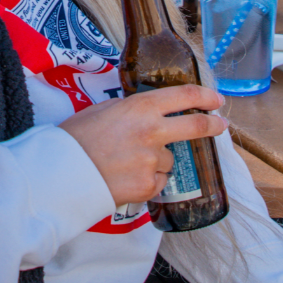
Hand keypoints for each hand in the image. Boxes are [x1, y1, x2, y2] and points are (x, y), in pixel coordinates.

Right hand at [58, 84, 223, 205]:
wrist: (63, 174)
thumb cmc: (76, 138)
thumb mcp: (103, 110)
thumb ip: (130, 109)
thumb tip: (147, 113)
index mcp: (141, 108)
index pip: (184, 96)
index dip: (204, 96)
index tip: (215, 99)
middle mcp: (153, 132)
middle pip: (195, 127)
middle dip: (212, 125)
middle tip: (220, 125)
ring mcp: (153, 161)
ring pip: (169, 159)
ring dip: (158, 160)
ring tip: (128, 162)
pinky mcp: (149, 185)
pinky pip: (159, 181)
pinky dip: (149, 180)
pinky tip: (127, 177)